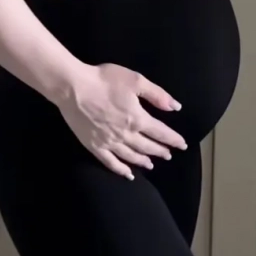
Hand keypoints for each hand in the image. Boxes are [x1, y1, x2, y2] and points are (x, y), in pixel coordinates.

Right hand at [58, 62, 187, 178]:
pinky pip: (111, 162)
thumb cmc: (104, 80)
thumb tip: (175, 107)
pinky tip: (128, 174)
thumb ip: (156, 95)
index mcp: (138, 118)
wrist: (73, 88)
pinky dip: (121, 170)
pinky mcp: (94, 146)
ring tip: (151, 165)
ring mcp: (110, 143)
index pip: (160, 132)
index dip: (173, 139)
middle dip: (160, 151)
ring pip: (131, 156)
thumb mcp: (135, 80)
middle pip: (147, 146)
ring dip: (143, 161)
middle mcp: (126, 135)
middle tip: (169, 155)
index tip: (182, 144)